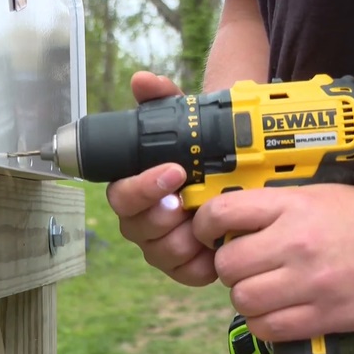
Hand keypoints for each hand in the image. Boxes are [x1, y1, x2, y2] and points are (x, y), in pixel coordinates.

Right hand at [106, 71, 217, 286]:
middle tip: (185, 200)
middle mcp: (144, 218)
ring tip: (204, 221)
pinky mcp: (187, 264)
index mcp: (135, 188)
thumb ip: (162, 99)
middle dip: (160, 216)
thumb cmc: (198, 148)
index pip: (122, 194)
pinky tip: (216, 245)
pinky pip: (187, 273)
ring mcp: (164, 244)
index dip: (142, 187)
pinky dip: (202, 263)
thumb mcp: (185, 119)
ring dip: (182, 239)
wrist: (232, 168)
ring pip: (160, 252)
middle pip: (137, 227)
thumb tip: (142, 80)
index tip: (174, 171)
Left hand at [192, 183, 353, 341]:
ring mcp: (312, 282)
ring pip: (243, 299)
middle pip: (226, 264)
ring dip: (245, 296)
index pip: (221, 214)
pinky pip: (270, 328)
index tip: (209, 233)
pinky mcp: (327, 315)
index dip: (204, 225)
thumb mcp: (316, 195)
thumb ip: (272, 208)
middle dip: (228, 267)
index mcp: (292, 207)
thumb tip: (228, 221)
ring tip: (262, 288)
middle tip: (244, 265)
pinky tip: (277, 310)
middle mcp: (297, 243)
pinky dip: (264, 322)